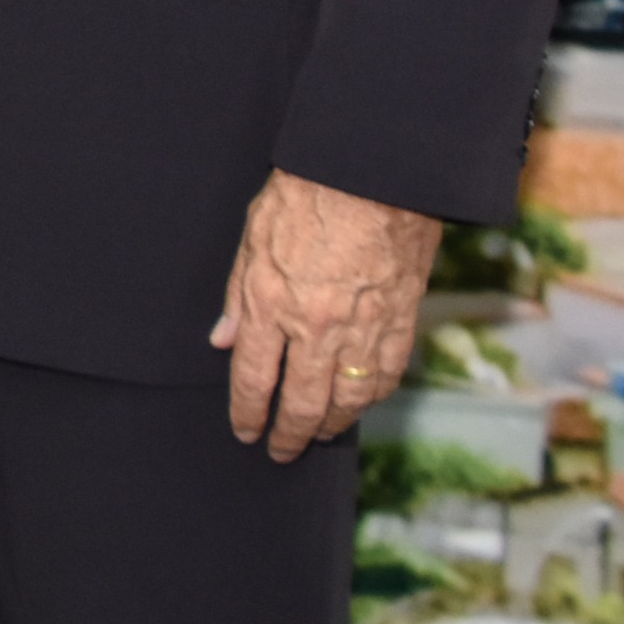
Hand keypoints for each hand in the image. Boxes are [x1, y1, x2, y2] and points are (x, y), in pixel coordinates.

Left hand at [212, 167, 440, 459]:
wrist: (375, 173)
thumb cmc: (308, 193)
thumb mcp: (253, 236)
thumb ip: (238, 295)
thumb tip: (222, 341)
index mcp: (272, 303)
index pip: (253, 378)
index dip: (247, 412)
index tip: (245, 430)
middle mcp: (316, 327)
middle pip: (299, 402)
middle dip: (286, 434)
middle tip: (279, 451)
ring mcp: (362, 330)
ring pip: (345, 401)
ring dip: (327, 425)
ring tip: (315, 434)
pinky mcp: (400, 324)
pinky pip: (383, 379)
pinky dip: (368, 400)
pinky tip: (356, 405)